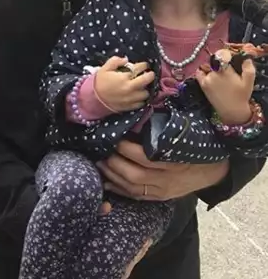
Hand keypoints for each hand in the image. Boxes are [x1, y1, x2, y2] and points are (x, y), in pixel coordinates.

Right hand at [94, 56, 153, 112]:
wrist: (94, 98)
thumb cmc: (100, 82)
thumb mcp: (105, 68)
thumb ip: (115, 61)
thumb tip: (126, 59)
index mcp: (124, 77)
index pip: (139, 68)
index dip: (143, 65)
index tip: (144, 65)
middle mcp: (130, 88)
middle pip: (147, 80)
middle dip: (150, 75)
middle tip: (149, 73)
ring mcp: (131, 98)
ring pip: (146, 93)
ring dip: (145, 88)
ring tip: (142, 86)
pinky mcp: (130, 106)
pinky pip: (142, 103)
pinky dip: (142, 99)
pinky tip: (138, 95)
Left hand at [96, 140, 228, 200]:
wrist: (215, 170)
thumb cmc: (194, 147)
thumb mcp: (182, 137)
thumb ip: (161, 132)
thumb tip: (135, 118)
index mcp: (174, 161)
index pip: (145, 157)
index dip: (126, 149)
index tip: (115, 138)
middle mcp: (168, 179)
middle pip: (135, 175)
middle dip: (115, 164)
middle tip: (103, 152)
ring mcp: (164, 191)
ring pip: (133, 188)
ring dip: (113, 177)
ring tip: (100, 164)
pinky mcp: (161, 198)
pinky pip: (137, 197)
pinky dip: (120, 190)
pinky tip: (107, 183)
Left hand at [196, 52, 254, 123]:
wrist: (231, 110)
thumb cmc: (241, 95)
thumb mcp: (249, 82)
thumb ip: (248, 68)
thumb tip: (245, 58)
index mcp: (226, 70)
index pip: (223, 55)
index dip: (226, 55)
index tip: (230, 58)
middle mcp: (214, 72)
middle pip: (215, 60)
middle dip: (220, 61)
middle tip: (225, 67)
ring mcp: (206, 78)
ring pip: (208, 66)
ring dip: (212, 67)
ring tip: (219, 74)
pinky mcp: (202, 84)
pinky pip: (199, 72)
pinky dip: (202, 71)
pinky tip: (208, 74)